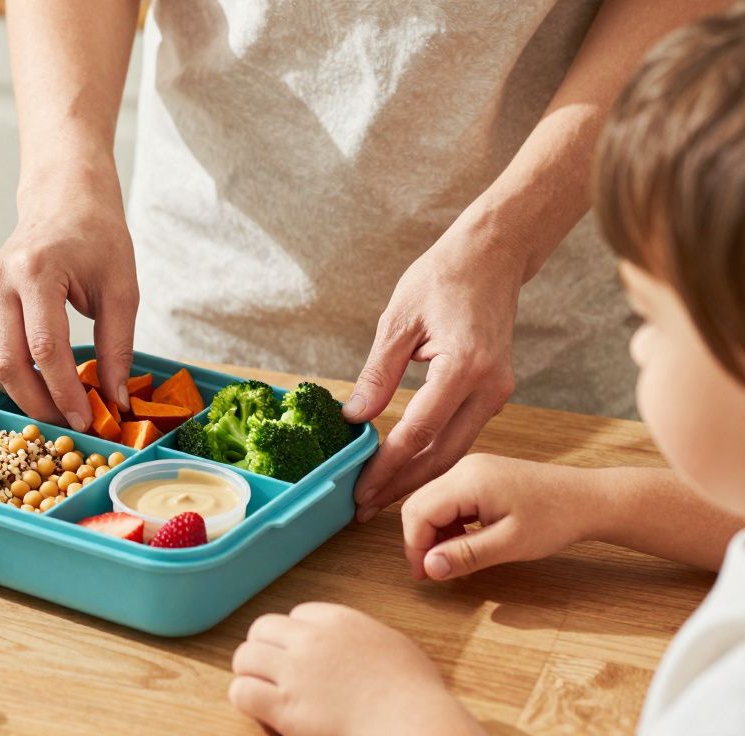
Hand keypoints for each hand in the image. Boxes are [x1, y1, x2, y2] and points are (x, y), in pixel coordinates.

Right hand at [0, 170, 137, 431]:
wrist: (64, 199)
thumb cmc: (97, 237)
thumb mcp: (121, 289)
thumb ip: (118, 347)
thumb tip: (116, 401)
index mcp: (36, 271)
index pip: (45, 349)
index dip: (65, 392)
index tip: (86, 420)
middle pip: (8, 364)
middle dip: (39, 404)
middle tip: (71, 424)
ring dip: (23, 395)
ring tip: (59, 407)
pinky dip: (12, 376)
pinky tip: (41, 383)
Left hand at [229, 603, 480, 735]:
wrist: (414, 723)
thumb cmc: (415, 694)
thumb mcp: (392, 646)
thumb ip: (363, 637)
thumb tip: (354, 643)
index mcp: (339, 621)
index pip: (297, 614)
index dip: (297, 635)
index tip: (303, 654)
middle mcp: (311, 640)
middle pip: (263, 628)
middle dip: (265, 648)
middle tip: (274, 670)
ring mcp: (296, 672)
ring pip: (245, 656)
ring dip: (251, 672)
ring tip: (263, 689)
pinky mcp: (286, 707)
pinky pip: (243, 691)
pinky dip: (247, 698)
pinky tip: (262, 710)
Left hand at [348, 214, 525, 521]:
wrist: (492, 257)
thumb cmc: (443, 278)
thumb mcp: (398, 321)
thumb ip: (377, 373)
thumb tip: (353, 419)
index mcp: (464, 367)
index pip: (418, 432)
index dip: (386, 466)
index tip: (359, 489)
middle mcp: (489, 387)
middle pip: (442, 454)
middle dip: (402, 485)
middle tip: (364, 508)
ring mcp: (499, 392)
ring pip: (456, 451)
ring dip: (418, 477)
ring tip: (380, 497)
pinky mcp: (496, 392)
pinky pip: (463, 434)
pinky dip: (434, 455)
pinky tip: (406, 468)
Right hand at [401, 454, 595, 579]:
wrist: (589, 498)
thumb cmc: (556, 518)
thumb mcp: (510, 544)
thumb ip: (466, 555)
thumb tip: (429, 568)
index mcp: (468, 480)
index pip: (418, 512)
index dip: (415, 547)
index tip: (425, 575)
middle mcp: (464, 467)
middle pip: (418, 504)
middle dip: (420, 540)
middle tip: (432, 571)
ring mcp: (472, 468)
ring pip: (431, 501)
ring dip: (433, 532)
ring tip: (451, 559)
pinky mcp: (480, 475)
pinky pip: (449, 498)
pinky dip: (448, 523)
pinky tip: (465, 542)